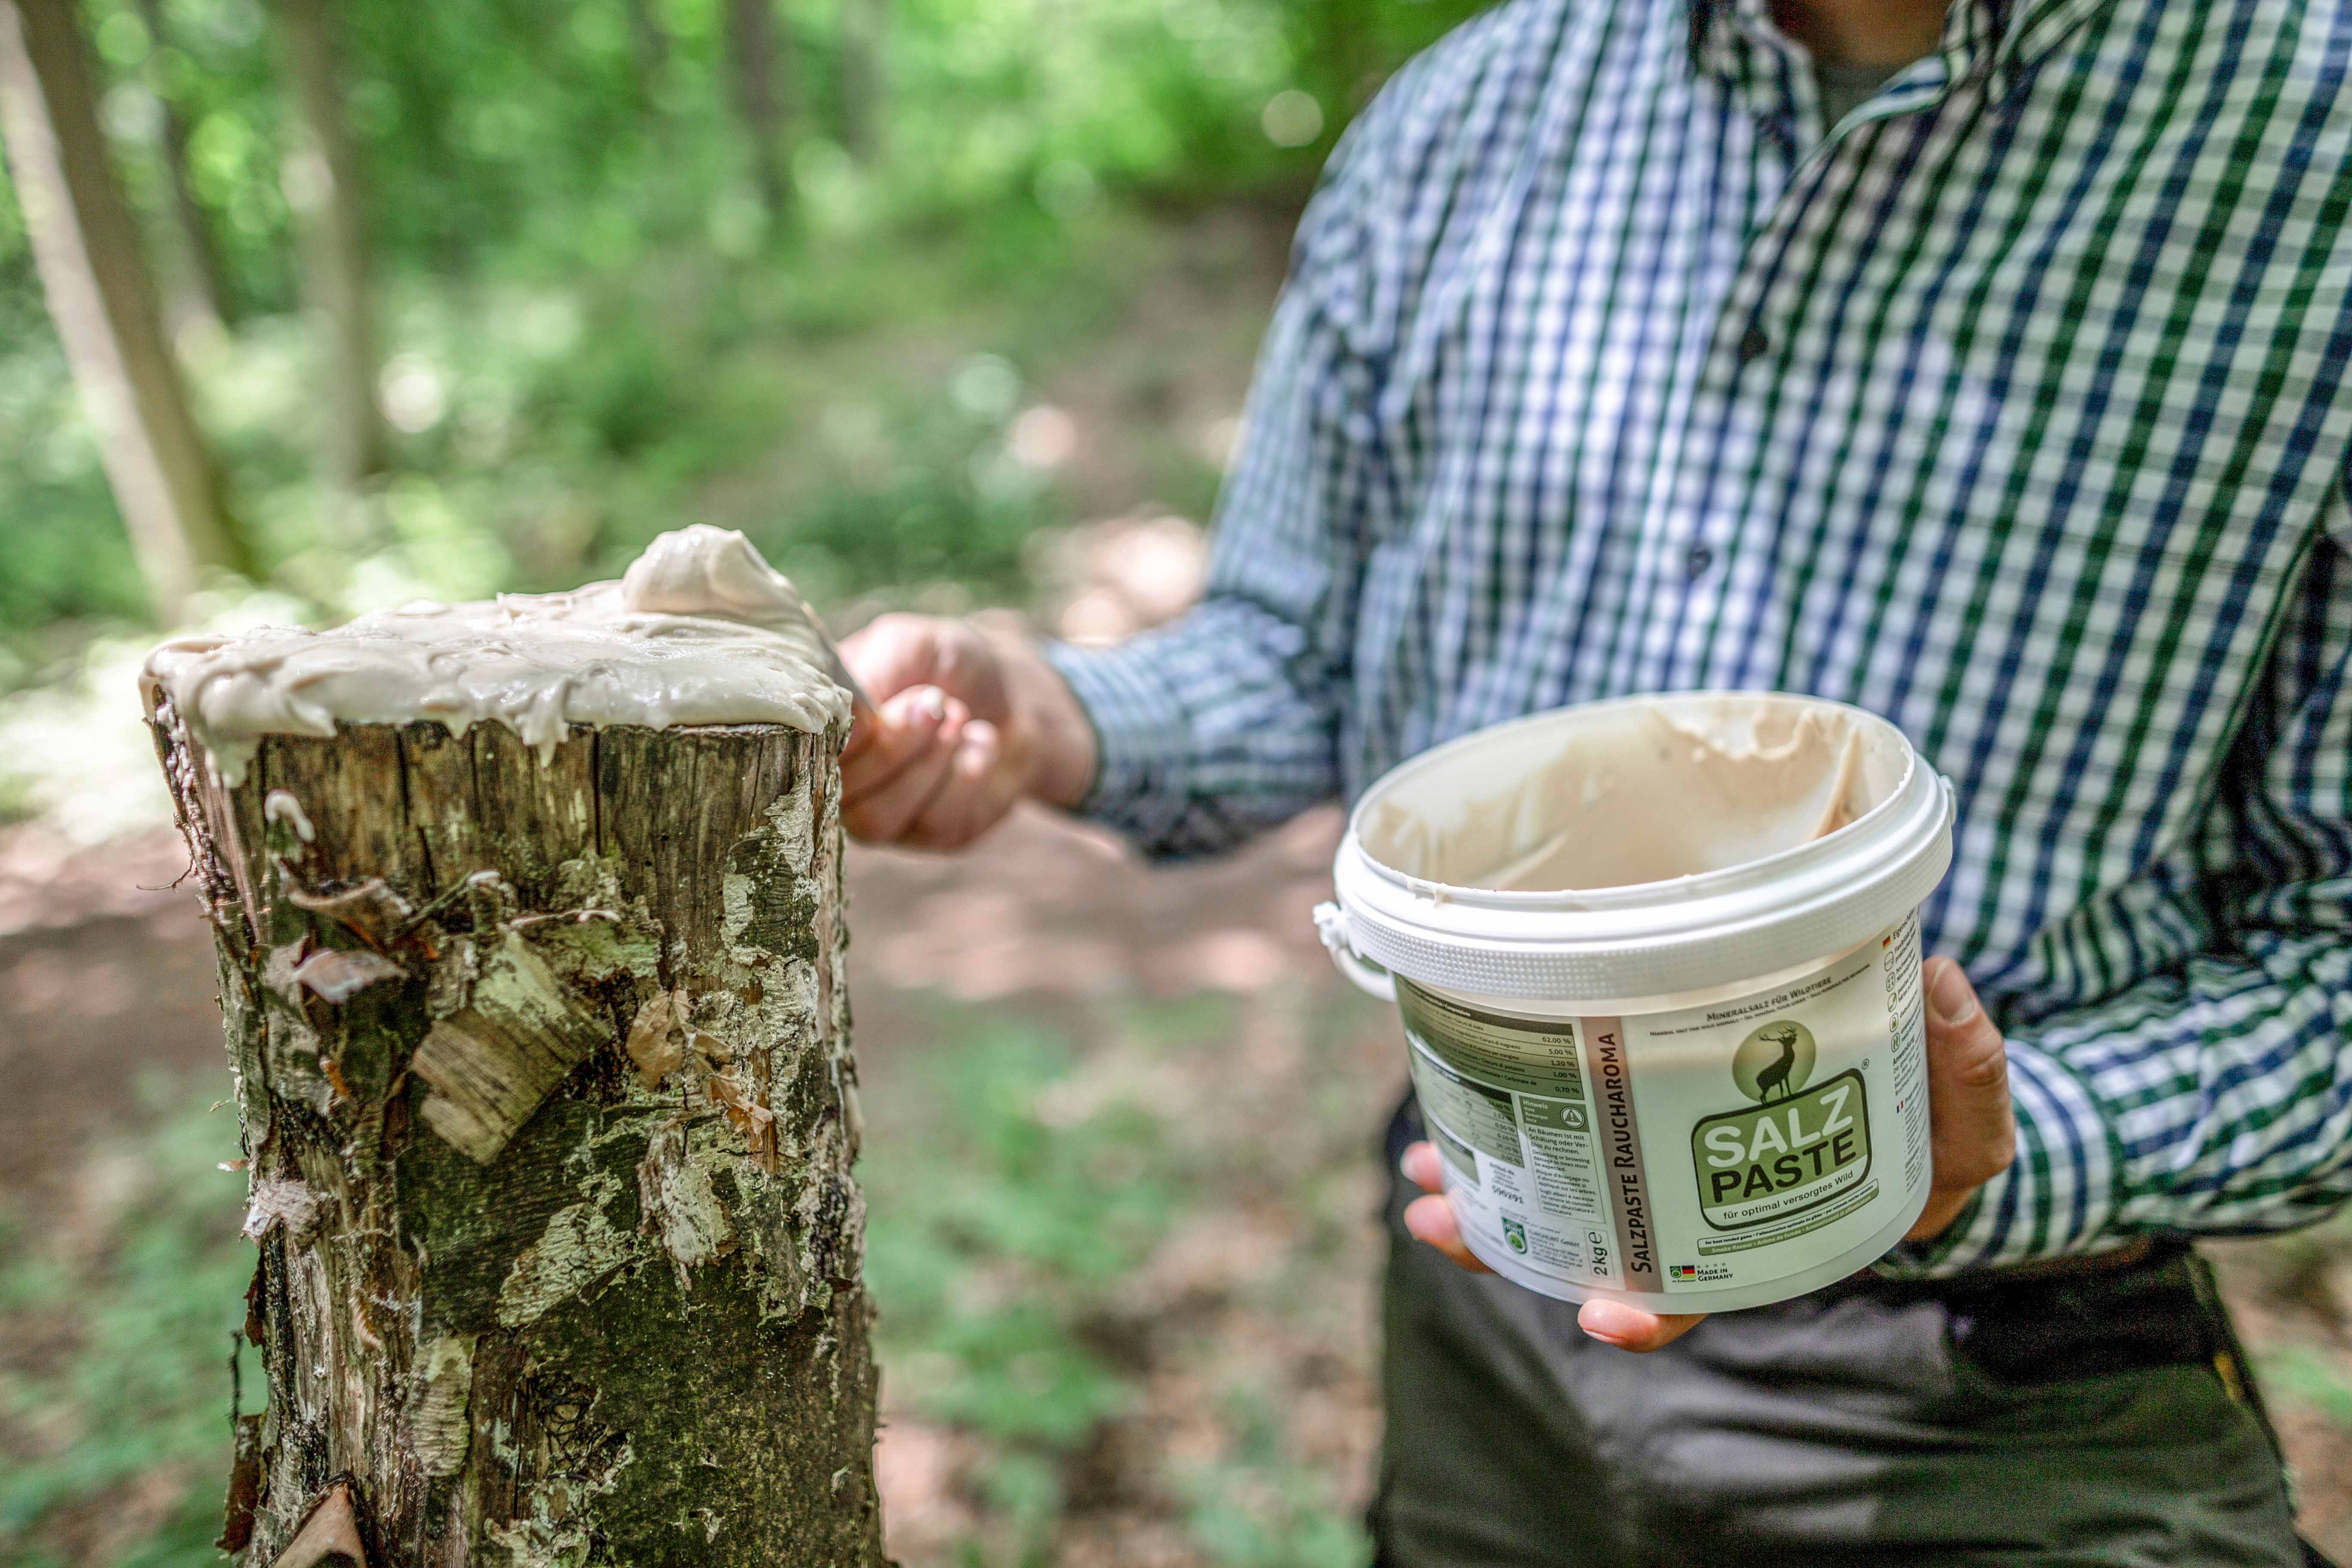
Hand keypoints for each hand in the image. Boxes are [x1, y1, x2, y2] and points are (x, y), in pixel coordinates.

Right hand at [837, 614, 1097, 848]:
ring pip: (879, 818)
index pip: (803, 750)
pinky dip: (966, 777)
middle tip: (937, 702)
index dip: (840, 738)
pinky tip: (980, 744)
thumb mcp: (914, 644)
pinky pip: (934, 825)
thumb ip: (877, 669)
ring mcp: (880, 813)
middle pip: (842, 791)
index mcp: (824, 726)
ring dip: (930, 763)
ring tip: (960, 718)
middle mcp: (841, 778)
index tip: (878, 709)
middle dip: (896, 744)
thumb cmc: (952, 664)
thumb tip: (848, 714)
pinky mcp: (930, 835)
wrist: (1017, 696)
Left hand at [1398, 956, 2015, 1351]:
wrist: (1902, 1062)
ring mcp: (1660, 1154)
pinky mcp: (1636, 1090)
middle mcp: (1700, 1207)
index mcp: (1770, 1232)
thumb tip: (1943, 992)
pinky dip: (1508, 1107)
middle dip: (1513, 1245)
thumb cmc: (1932, 1112)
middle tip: (1441, 1220)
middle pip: (1595, 1246)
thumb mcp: (1970, 1109)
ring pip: (1560, 1188)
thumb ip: (1968, 1074)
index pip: (1703, 1289)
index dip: (1652, 1307)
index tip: (1602, 1311)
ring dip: (1487, 1180)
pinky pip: (1559, 1113)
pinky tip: (1452, 1083)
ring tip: (1421, 1164)